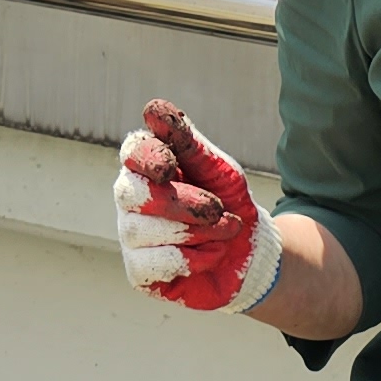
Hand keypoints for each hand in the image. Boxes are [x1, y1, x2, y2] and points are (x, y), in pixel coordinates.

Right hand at [112, 100, 283, 314]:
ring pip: (141, 230)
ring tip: (225, 230)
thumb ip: (189, 142)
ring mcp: (131, 235)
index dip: (146, 157)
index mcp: (148, 164)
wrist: (249, 249)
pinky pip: (149, 264)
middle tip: (217, 209)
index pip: (132, 152)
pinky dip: (187, 259)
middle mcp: (131, 197)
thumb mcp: (218, 168)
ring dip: (193, 231)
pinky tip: (209, 255)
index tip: (169, 166)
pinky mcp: (139, 271)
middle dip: (180, 203)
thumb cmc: (228, 200)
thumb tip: (154, 110)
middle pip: (131, 193)